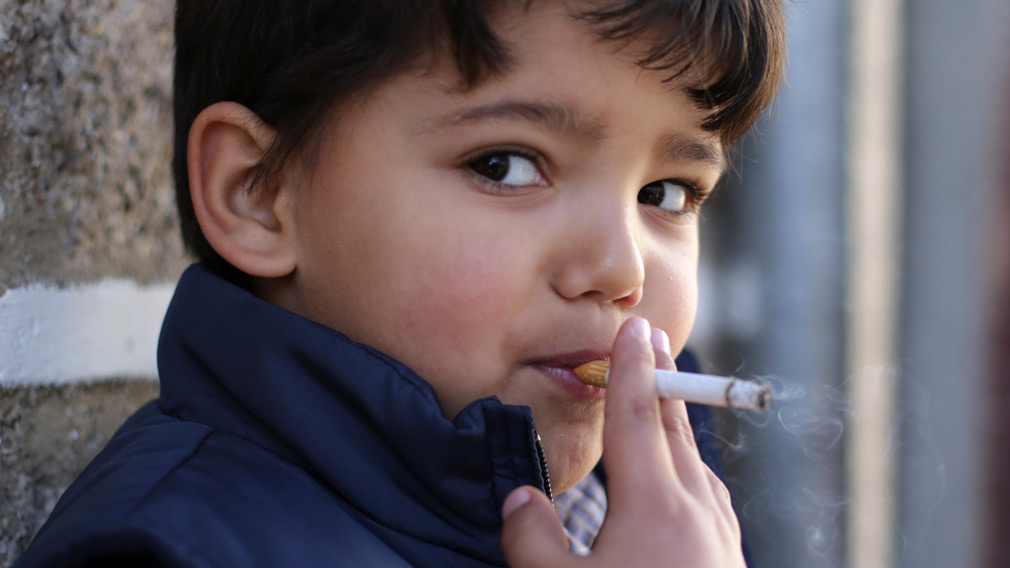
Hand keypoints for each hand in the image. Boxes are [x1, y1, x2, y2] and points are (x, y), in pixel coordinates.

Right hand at [500, 317, 744, 566]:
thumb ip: (531, 538)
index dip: (631, 369)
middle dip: (662, 379)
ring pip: (696, 462)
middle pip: (675, 429)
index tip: (633, 328)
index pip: (636, 419)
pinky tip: (682, 479)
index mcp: (654, 507)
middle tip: (653, 340)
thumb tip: (519, 497)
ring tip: (661, 403)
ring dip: (675, 423)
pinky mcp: (729, 559)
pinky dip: (690, 465)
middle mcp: (695, 511)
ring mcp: (719, 536)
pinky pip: (709, 494)